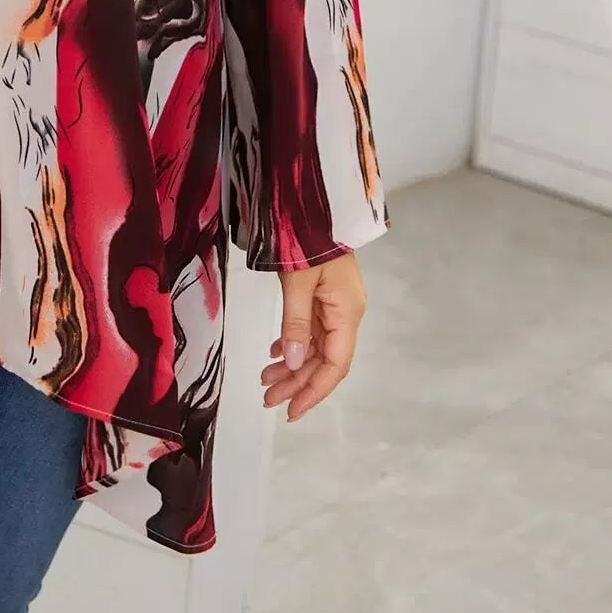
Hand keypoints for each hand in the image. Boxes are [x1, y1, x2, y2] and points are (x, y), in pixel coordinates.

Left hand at [262, 251, 365, 420]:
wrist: (311, 201)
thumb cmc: (308, 238)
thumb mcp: (298, 280)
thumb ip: (296, 323)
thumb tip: (295, 363)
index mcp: (347, 312)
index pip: (335, 365)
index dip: (314, 391)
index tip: (291, 411)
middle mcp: (345, 312)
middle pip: (324, 360)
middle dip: (297, 382)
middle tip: (267, 398)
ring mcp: (334, 303)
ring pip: (316, 346)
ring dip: (293, 364)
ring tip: (264, 378)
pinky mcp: (322, 294)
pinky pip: (310, 328)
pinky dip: (293, 342)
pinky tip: (275, 352)